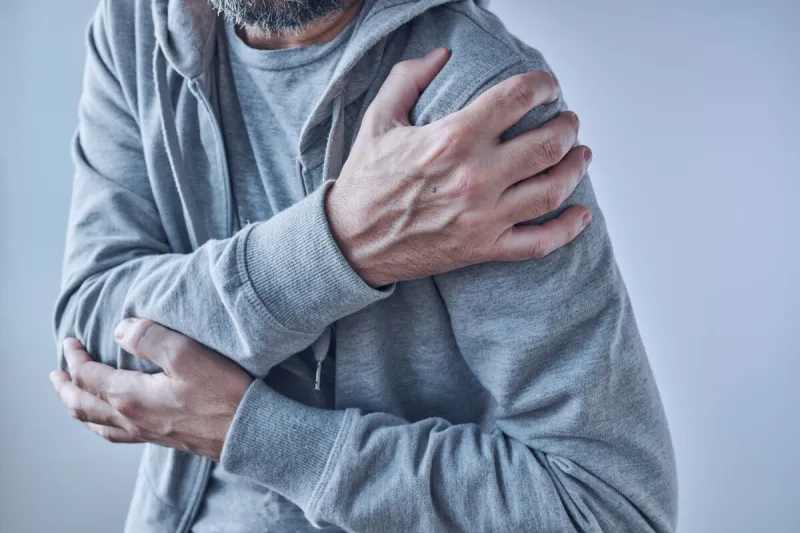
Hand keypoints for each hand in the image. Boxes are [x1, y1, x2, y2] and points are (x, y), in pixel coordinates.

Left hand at [50, 319, 251, 461]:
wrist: (247, 431)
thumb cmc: (222, 392)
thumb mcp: (187, 354)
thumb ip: (150, 337)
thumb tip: (120, 329)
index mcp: (131, 396)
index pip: (88, 375)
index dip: (74, 356)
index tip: (71, 340)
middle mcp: (131, 418)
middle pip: (82, 404)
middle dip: (65, 386)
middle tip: (56, 372)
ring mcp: (145, 432)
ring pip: (96, 423)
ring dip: (79, 406)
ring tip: (73, 396)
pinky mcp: (162, 438)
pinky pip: (117, 434)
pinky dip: (101, 424)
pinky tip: (111, 421)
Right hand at [326, 47, 591, 286]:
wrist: (351, 243)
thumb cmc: (366, 182)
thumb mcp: (379, 120)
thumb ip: (409, 78)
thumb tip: (441, 54)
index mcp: (452, 139)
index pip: (517, 99)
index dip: (543, 85)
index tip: (547, 86)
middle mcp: (475, 178)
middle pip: (547, 144)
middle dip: (567, 125)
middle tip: (567, 120)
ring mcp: (483, 217)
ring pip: (553, 190)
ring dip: (575, 167)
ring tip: (579, 154)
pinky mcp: (484, 249)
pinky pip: (540, 242)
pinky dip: (568, 229)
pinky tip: (581, 213)